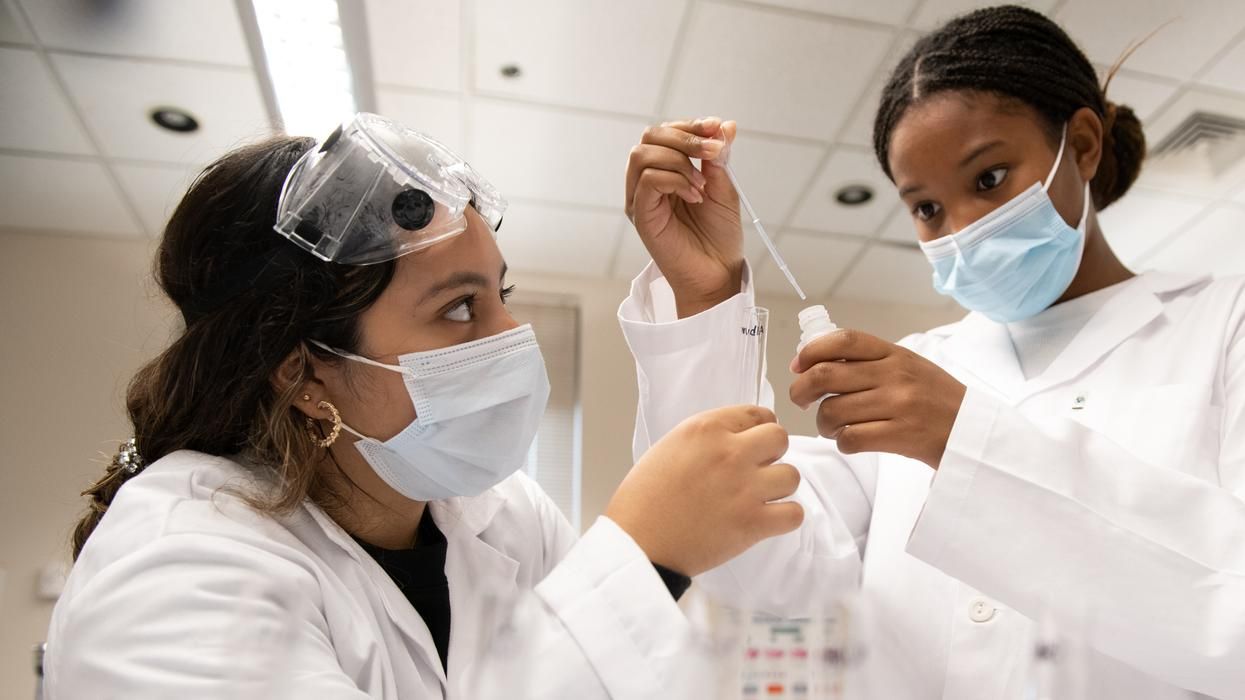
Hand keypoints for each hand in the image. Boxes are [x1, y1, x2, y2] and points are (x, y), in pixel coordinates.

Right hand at [605, 405, 802, 576]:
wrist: (638, 544)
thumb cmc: (643, 500)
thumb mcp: (669, 447)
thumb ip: (707, 439)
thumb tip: (735, 441)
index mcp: (706, 429)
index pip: (757, 414)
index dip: (758, 430)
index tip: (752, 445)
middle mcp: (729, 452)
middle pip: (780, 438)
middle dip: (771, 454)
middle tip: (754, 471)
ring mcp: (744, 488)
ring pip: (791, 476)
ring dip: (778, 487)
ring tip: (758, 498)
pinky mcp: (753, 523)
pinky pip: (794, 513)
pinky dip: (784, 518)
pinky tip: (767, 520)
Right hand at [624, 117, 743, 316]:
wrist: (718, 273)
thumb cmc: (719, 236)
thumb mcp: (724, 187)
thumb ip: (720, 157)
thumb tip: (725, 124)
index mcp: (666, 171)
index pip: (665, 133)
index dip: (689, 125)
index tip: (716, 128)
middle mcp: (648, 181)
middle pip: (650, 136)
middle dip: (684, 136)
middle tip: (713, 152)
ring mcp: (641, 198)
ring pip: (643, 154)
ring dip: (678, 160)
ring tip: (702, 183)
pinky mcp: (641, 215)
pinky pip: (648, 180)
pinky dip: (675, 179)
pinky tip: (695, 195)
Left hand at [788, 329, 966, 468]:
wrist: (974, 433)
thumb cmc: (937, 401)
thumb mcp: (909, 367)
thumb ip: (870, 362)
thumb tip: (816, 363)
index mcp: (895, 354)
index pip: (843, 340)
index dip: (811, 351)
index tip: (798, 365)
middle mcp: (894, 376)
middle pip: (825, 376)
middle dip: (802, 390)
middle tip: (801, 401)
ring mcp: (897, 405)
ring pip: (832, 412)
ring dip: (823, 424)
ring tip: (833, 426)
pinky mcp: (899, 436)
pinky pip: (849, 439)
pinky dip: (842, 442)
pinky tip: (850, 440)